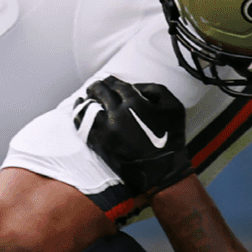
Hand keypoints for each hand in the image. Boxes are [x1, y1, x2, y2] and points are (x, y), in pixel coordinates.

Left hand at [75, 76, 191, 195]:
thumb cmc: (169, 139)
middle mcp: (117, 115)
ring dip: (87, 99)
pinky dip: (78, 114)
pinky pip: (82, 125)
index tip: (109, 80)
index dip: (112, 81)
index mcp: (135, 104)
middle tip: (96, 86)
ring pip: (88, 107)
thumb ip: (155, 90)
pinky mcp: (99, 144)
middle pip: (100, 92)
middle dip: (97, 87)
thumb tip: (136, 87)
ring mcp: (106, 130)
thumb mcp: (173, 107)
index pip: (116, 85)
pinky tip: (79, 108)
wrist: (162, 171)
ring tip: (86, 96)